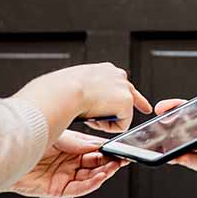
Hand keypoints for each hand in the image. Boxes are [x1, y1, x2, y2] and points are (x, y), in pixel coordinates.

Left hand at [11, 130, 123, 197]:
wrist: (8, 150)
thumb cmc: (30, 137)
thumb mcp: (62, 136)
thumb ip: (81, 143)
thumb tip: (100, 145)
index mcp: (70, 149)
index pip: (95, 153)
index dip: (108, 153)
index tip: (120, 151)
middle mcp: (68, 163)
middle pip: (94, 167)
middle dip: (109, 164)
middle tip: (120, 160)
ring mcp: (62, 177)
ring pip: (88, 179)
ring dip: (102, 174)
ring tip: (112, 168)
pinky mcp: (55, 189)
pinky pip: (77, 189)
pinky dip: (90, 184)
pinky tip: (99, 178)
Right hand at [14, 62, 151, 134]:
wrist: (62, 91)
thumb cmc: (58, 90)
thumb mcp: (69, 86)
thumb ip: (77, 90)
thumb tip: (65, 97)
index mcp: (103, 70)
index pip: (119, 82)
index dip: (124, 95)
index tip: (139, 104)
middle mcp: (116, 75)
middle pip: (130, 94)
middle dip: (125, 108)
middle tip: (131, 113)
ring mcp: (123, 87)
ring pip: (120, 113)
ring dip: (106, 119)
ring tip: (89, 115)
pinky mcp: (126, 101)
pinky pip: (121, 125)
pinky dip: (108, 127)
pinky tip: (95, 120)